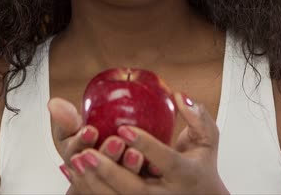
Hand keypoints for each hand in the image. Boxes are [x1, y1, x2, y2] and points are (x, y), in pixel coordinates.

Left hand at [62, 92, 229, 194]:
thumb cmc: (202, 167)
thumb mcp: (208, 140)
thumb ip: (198, 116)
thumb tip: (179, 96)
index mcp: (185, 173)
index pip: (165, 160)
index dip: (145, 145)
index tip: (124, 129)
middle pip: (135, 189)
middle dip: (109, 171)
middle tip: (87, 152)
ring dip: (94, 183)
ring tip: (75, 161)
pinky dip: (90, 191)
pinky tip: (73, 173)